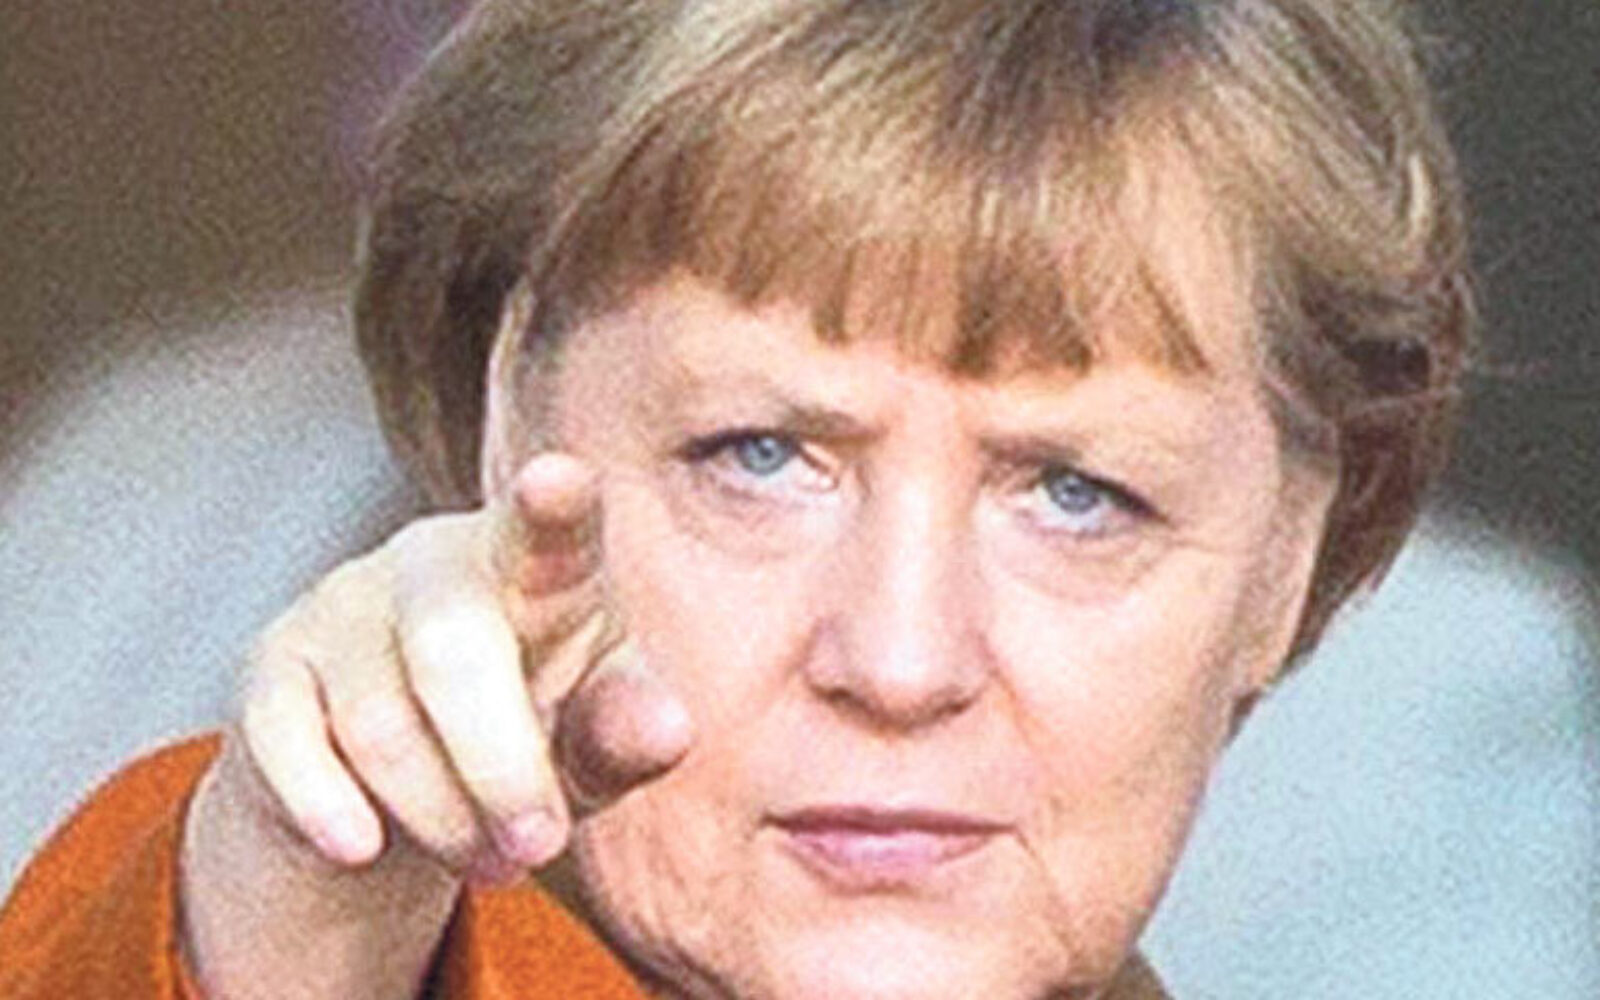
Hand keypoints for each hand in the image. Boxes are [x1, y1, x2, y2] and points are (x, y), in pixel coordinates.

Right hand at [229, 452, 692, 883]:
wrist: (397, 774)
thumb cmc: (527, 728)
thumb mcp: (589, 740)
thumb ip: (622, 733)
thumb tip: (669, 729)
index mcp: (537, 568)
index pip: (550, 531)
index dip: (556, 505)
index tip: (559, 478)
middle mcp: (434, 563)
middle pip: (453, 651)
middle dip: (500, 771)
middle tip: (537, 850)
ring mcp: (343, 605)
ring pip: (379, 724)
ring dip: (439, 818)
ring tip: (486, 858)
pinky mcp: (274, 666)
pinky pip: (288, 744)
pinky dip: (330, 811)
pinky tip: (364, 847)